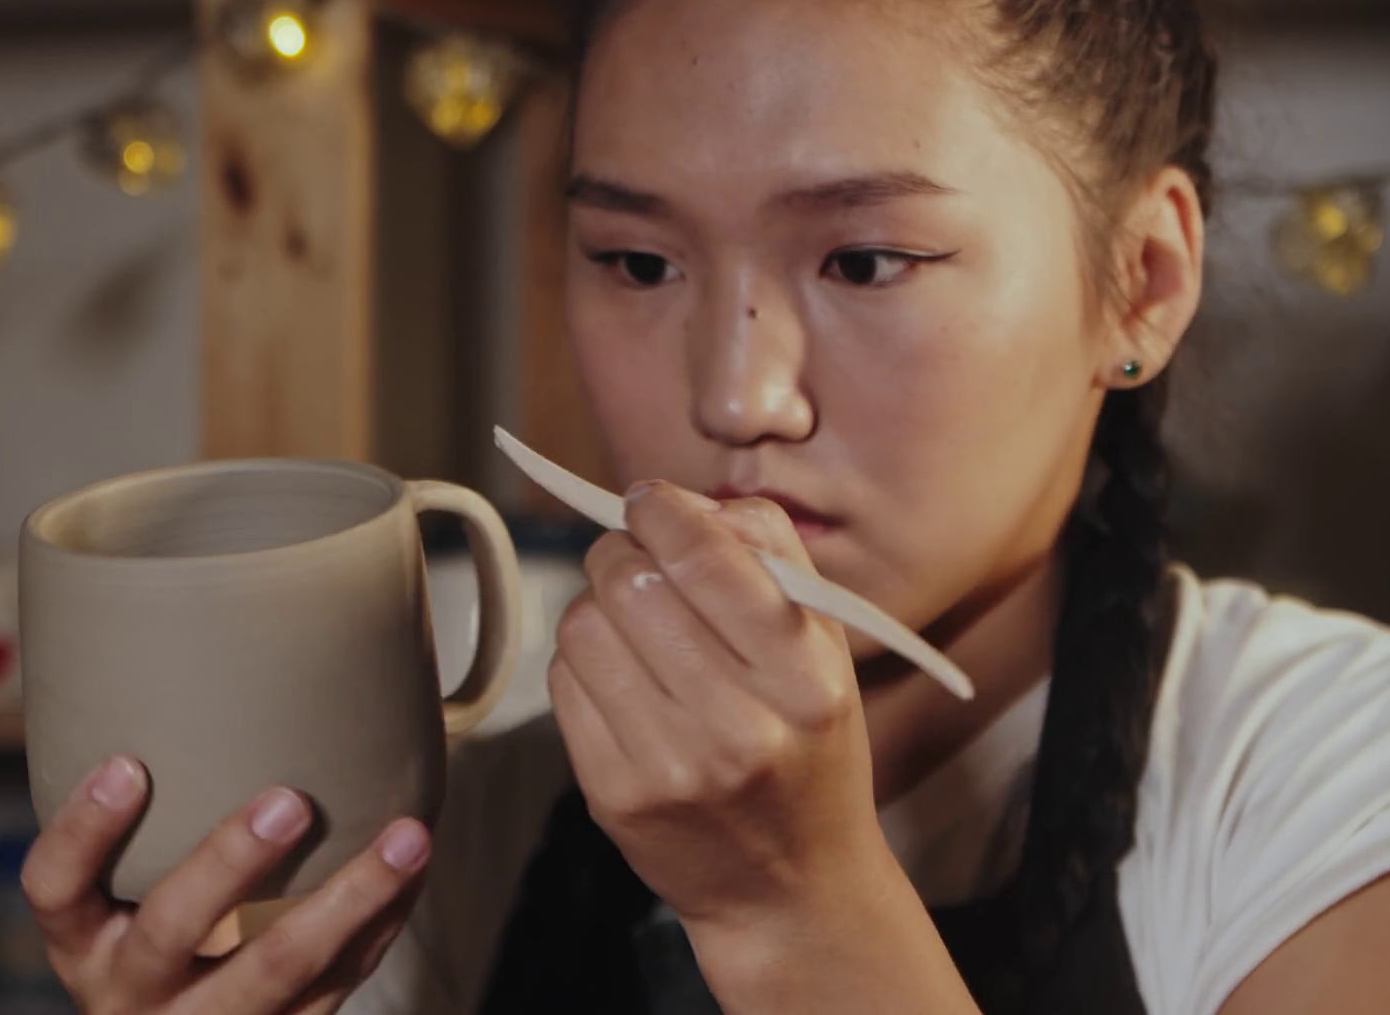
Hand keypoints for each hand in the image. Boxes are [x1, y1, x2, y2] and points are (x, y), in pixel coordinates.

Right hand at [21, 757, 429, 1012]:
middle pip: (171, 928)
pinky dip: (381, 924)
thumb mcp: (111, 903)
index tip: (126, 764)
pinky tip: (412, 872)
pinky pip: (336, 985)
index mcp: (82, 942)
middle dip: (231, 862)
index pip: (55, 888)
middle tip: (289, 801)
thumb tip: (190, 677)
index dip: (84, 829)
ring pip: (278, 968)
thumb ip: (137, 825)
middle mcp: (133, 990)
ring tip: (405, 837)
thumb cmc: (149, 944)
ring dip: (350, 898)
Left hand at [548, 482, 889, 931]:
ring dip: (597, 603)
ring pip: (584, 625)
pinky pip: (564, 681)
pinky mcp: (613, 794)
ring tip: (631, 622)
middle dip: (623, 552)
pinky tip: (619, 674)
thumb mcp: (826, 652)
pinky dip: (581, 659)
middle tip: (636, 559)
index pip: (707, 556)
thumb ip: (771, 558)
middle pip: (630, 581)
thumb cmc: (807, 749)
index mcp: (804, 679)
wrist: (789, 888)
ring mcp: (669, 766)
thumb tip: (682, 500)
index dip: (662, 510)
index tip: (649, 501)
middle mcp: (739, 725)